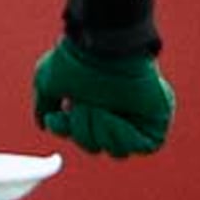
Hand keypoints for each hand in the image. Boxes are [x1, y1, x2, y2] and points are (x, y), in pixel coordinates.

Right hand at [36, 0, 172, 157]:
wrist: (105, 48)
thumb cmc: (77, 60)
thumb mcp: (49, 81)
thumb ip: (44, 104)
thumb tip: (45, 124)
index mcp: (93, 107)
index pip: (80, 137)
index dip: (68, 131)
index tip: (60, 117)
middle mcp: (114, 113)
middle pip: (96, 147)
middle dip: (83, 132)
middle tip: (84, 106)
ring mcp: (136, 117)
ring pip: (118, 151)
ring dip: (102, 134)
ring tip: (98, 109)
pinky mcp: (155, 120)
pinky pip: (144, 146)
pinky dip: (124, 136)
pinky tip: (113, 117)